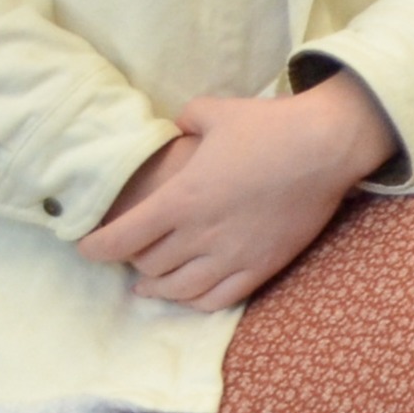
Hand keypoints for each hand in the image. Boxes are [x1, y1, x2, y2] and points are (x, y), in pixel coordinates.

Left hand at [78, 73, 396, 311]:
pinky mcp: (261, 266)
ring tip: (148, 284)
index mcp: (182, 199)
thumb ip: (186, 120)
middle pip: (148, 266)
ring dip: (158, 288)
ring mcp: (232, 255)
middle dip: (132, 262)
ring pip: (178, 290)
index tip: (86, 248)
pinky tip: (189, 294)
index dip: (95, 249)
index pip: (121, 239)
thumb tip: (176, 127)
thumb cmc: (270, 127)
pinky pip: (217, 300)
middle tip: (131, 253)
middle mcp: (201, 235)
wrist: (327, 146)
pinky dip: (194, 301)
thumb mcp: (217, 111)